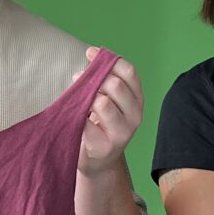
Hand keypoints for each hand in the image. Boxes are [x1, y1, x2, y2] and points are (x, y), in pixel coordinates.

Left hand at [75, 49, 143, 176]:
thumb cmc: (100, 125)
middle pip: (115, 85)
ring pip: (102, 102)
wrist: (97, 161)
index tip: (90, 53)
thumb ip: (105, 79)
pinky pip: (87, 123)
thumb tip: (92, 53)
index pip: (130, 72)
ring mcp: (122, 133)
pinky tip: (76, 118)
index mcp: (137, 101)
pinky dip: (77, 117)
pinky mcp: (105, 146)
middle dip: (94, 79)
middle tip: (80, 82)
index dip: (109, 59)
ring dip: (85, 97)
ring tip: (78, 101)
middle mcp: (135, 116)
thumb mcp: (109, 100)